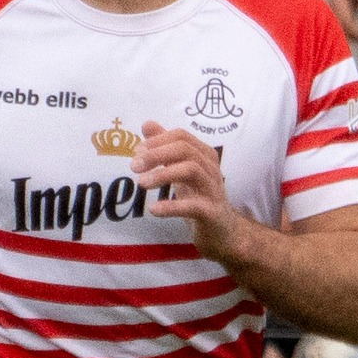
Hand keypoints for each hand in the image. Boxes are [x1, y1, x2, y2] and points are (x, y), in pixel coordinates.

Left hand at [133, 123, 248, 263]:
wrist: (223, 232)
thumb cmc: (199, 197)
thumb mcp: (180, 170)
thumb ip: (165, 148)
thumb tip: (147, 124)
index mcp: (204, 155)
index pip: (181, 136)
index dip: (157, 141)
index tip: (137, 152)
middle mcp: (212, 168)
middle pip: (185, 149)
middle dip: (157, 154)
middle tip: (134, 166)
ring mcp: (214, 190)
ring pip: (190, 170)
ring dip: (163, 174)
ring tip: (142, 184)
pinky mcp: (212, 213)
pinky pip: (193, 206)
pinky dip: (172, 206)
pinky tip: (154, 210)